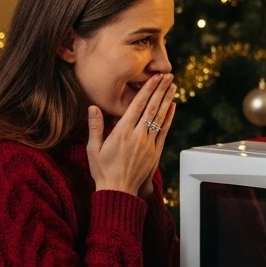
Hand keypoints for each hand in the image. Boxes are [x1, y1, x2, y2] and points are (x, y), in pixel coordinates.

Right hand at [86, 74, 176, 196]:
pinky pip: (164, 130)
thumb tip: (93, 106)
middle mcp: (137, 136)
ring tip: (173, 86)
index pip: (137, 105)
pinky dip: (169, 117)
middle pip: (152, 107)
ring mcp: (148, 143)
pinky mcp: (155, 152)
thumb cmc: (103, 170)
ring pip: (160, 117)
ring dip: (167, 100)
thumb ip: (95, 126)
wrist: (118, 191)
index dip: (147, 89)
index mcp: (122, 132)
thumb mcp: (93, 149)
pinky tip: (173, 106)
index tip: (154, 78)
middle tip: (168, 75)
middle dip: (160, 89)